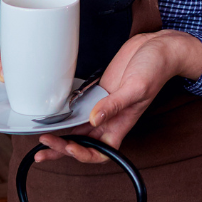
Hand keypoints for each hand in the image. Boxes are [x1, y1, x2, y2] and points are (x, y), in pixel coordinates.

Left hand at [34, 30, 201, 164]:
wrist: (158, 47)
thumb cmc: (156, 68)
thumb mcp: (136, 88)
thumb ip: (115, 105)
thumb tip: (93, 119)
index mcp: (121, 123)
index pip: (101, 151)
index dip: (84, 154)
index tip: (69, 147)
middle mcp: (111, 118)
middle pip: (83, 142)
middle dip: (62, 149)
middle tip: (43, 150)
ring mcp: (103, 105)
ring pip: (78, 127)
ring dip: (61, 135)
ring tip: (43, 139)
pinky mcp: (99, 91)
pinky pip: (79, 108)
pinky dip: (66, 114)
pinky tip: (54, 116)